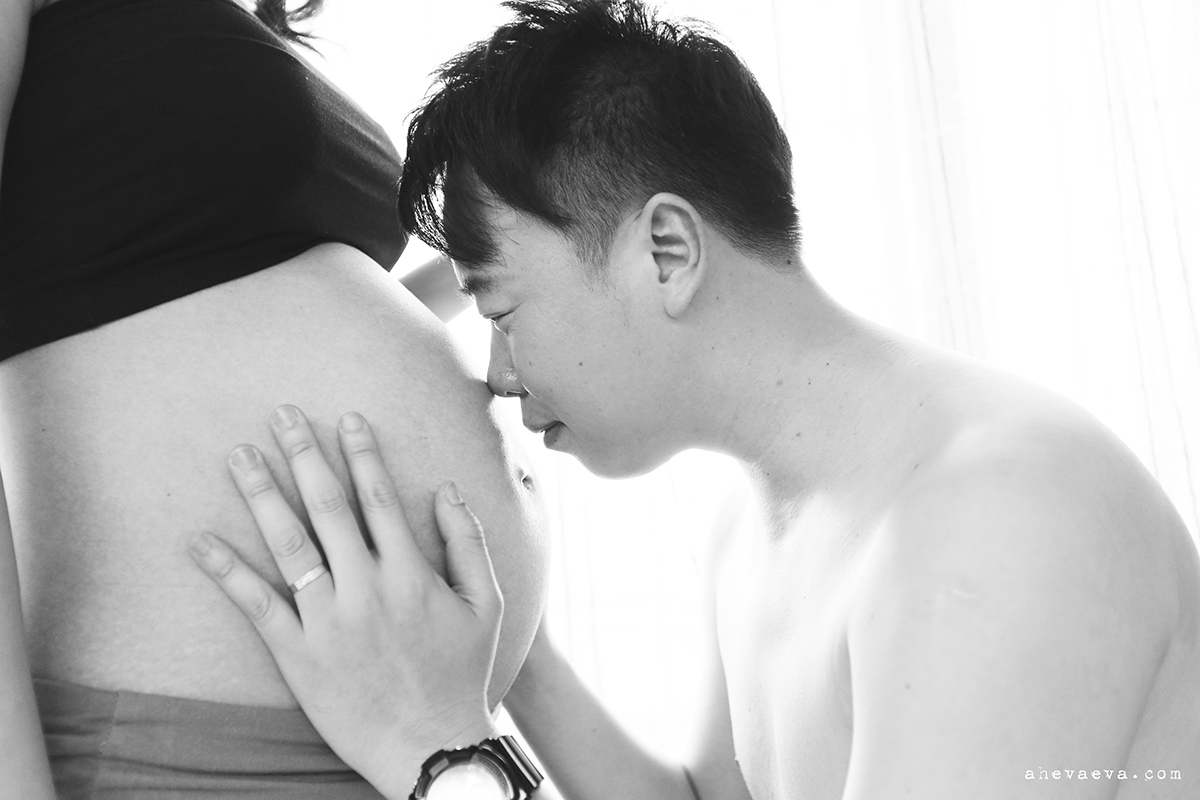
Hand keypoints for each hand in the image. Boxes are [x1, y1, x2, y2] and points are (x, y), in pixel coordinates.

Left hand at [188, 405, 502, 799]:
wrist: (431, 748)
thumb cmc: (461, 674)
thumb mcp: (485, 605)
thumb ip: (468, 542)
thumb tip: (446, 488)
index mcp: (411, 573)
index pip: (379, 498)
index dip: (361, 454)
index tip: (346, 418)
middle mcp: (367, 588)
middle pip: (328, 507)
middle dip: (304, 454)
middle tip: (280, 415)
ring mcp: (328, 621)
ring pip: (289, 544)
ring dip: (262, 495)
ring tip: (240, 456)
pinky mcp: (298, 655)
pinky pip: (256, 605)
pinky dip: (226, 571)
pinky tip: (200, 542)